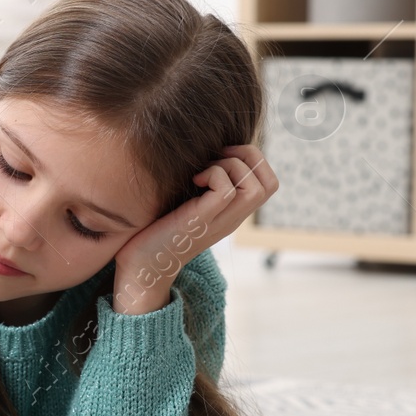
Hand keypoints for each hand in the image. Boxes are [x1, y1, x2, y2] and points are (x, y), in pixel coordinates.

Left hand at [110, 144, 279, 314]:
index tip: (224, 154)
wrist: (144, 264)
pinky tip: (194, 180)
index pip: (269, 184)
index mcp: (234, 212)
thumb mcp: (190, 202)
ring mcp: (220, 222)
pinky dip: (213, 174)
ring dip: (232, 166)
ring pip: (255, 189)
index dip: (254, 159)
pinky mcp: (202, 221)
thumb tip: (206, 152)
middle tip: (218, 156)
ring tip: (205, 170)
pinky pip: (226, 191)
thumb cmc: (159, 230)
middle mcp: (233, 218)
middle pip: (270, 184)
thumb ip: (205, 183)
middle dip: (248, 156)